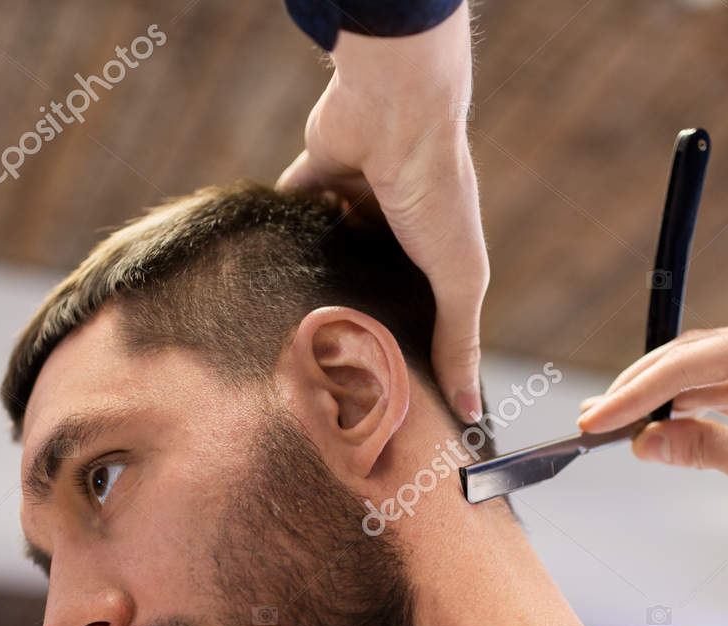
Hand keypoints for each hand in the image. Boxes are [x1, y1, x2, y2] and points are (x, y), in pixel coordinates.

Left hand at [278, 4, 486, 421]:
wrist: (394, 111)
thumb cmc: (437, 192)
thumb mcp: (458, 277)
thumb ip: (459, 340)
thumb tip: (470, 412)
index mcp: (435, 250)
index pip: (419, 309)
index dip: (404, 345)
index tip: (383, 391)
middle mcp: (395, 226)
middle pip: (369, 283)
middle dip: (351, 318)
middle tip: (324, 371)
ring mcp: (356, 198)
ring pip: (329, 250)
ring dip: (312, 279)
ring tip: (284, 330)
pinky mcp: (317, 174)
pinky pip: (293, 209)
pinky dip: (279, 232)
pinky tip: (257, 271)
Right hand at [575, 316, 727, 589]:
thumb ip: (694, 446)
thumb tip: (644, 441)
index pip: (685, 366)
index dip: (633, 395)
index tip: (595, 420)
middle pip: (693, 360)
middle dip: (642, 391)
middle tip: (596, 419)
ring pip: (709, 377)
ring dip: (667, 403)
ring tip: (621, 426)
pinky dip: (699, 414)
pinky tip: (666, 431)